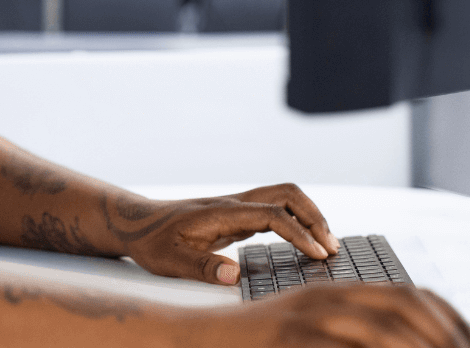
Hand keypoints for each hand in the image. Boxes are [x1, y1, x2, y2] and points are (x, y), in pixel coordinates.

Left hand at [114, 183, 341, 285]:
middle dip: (315, 217)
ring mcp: (237, 207)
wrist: (136, 223)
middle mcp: (233, 204)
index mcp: (221, 213)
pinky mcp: (237, 216)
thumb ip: (201, 267)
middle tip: (332, 249)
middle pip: (286, 194)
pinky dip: (298, 222)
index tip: (318, 256)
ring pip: (284, 198)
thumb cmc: (151, 241)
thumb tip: (235, 275)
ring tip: (327, 247)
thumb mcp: (169, 260)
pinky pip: (276, 211)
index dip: (299, 233)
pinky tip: (305, 244)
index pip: (272, 214)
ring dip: (310, 216)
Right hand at [185, 283, 469, 347]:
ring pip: (382, 331)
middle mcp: (327, 297)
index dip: (450, 319)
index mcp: (337, 290)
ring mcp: (308, 318)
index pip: (410, 294)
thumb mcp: (310, 328)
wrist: (198, 337)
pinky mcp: (291, 338)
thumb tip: (408, 341)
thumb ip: (354, 332)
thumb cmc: (258, 342)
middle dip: (446, 337)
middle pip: (404, 308)